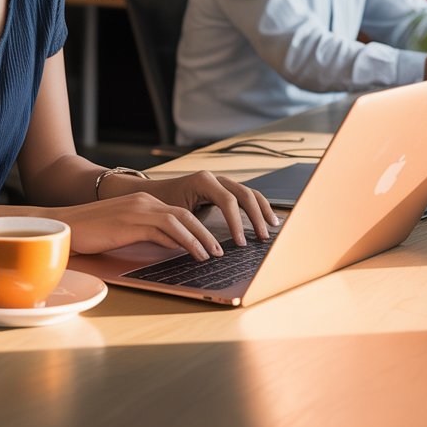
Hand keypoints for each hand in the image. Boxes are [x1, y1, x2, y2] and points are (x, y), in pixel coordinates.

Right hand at [52, 173, 277, 261]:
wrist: (64, 225)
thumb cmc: (91, 232)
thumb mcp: (125, 231)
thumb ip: (149, 234)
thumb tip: (173, 246)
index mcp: (143, 203)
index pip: (180, 212)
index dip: (200, 228)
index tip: (214, 243)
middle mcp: (144, 202)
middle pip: (186, 213)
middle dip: (208, 231)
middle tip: (223, 249)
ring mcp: (139, 210)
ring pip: (181, 220)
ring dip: (202, 238)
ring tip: (216, 254)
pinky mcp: (132, 221)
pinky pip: (166, 230)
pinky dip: (186, 242)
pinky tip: (197, 254)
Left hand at [143, 171, 278, 245]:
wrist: (153, 193)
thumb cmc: (162, 204)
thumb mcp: (176, 215)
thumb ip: (194, 227)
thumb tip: (211, 248)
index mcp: (203, 181)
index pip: (228, 200)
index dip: (237, 222)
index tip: (241, 243)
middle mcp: (214, 178)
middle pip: (244, 194)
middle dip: (256, 216)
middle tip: (262, 237)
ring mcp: (220, 182)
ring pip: (248, 192)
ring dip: (262, 209)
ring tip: (272, 227)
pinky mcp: (223, 189)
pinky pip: (244, 196)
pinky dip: (257, 206)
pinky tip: (266, 218)